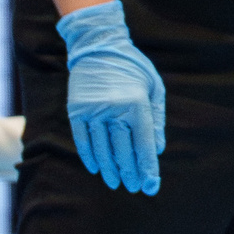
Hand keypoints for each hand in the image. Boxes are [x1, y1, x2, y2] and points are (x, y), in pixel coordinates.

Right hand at [57, 1, 165, 195]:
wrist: (98, 46)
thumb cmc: (133, 67)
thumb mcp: (154, 87)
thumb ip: (157, 118)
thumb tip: (157, 149)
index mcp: (137, 104)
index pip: (144, 144)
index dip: (148, 166)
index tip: (151, 184)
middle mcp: (115, 109)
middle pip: (124, 150)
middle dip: (131, 172)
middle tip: (136, 188)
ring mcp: (93, 111)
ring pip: (102, 149)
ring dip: (110, 169)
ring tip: (116, 183)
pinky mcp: (76, 110)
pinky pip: (83, 139)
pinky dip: (89, 156)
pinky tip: (97, 168)